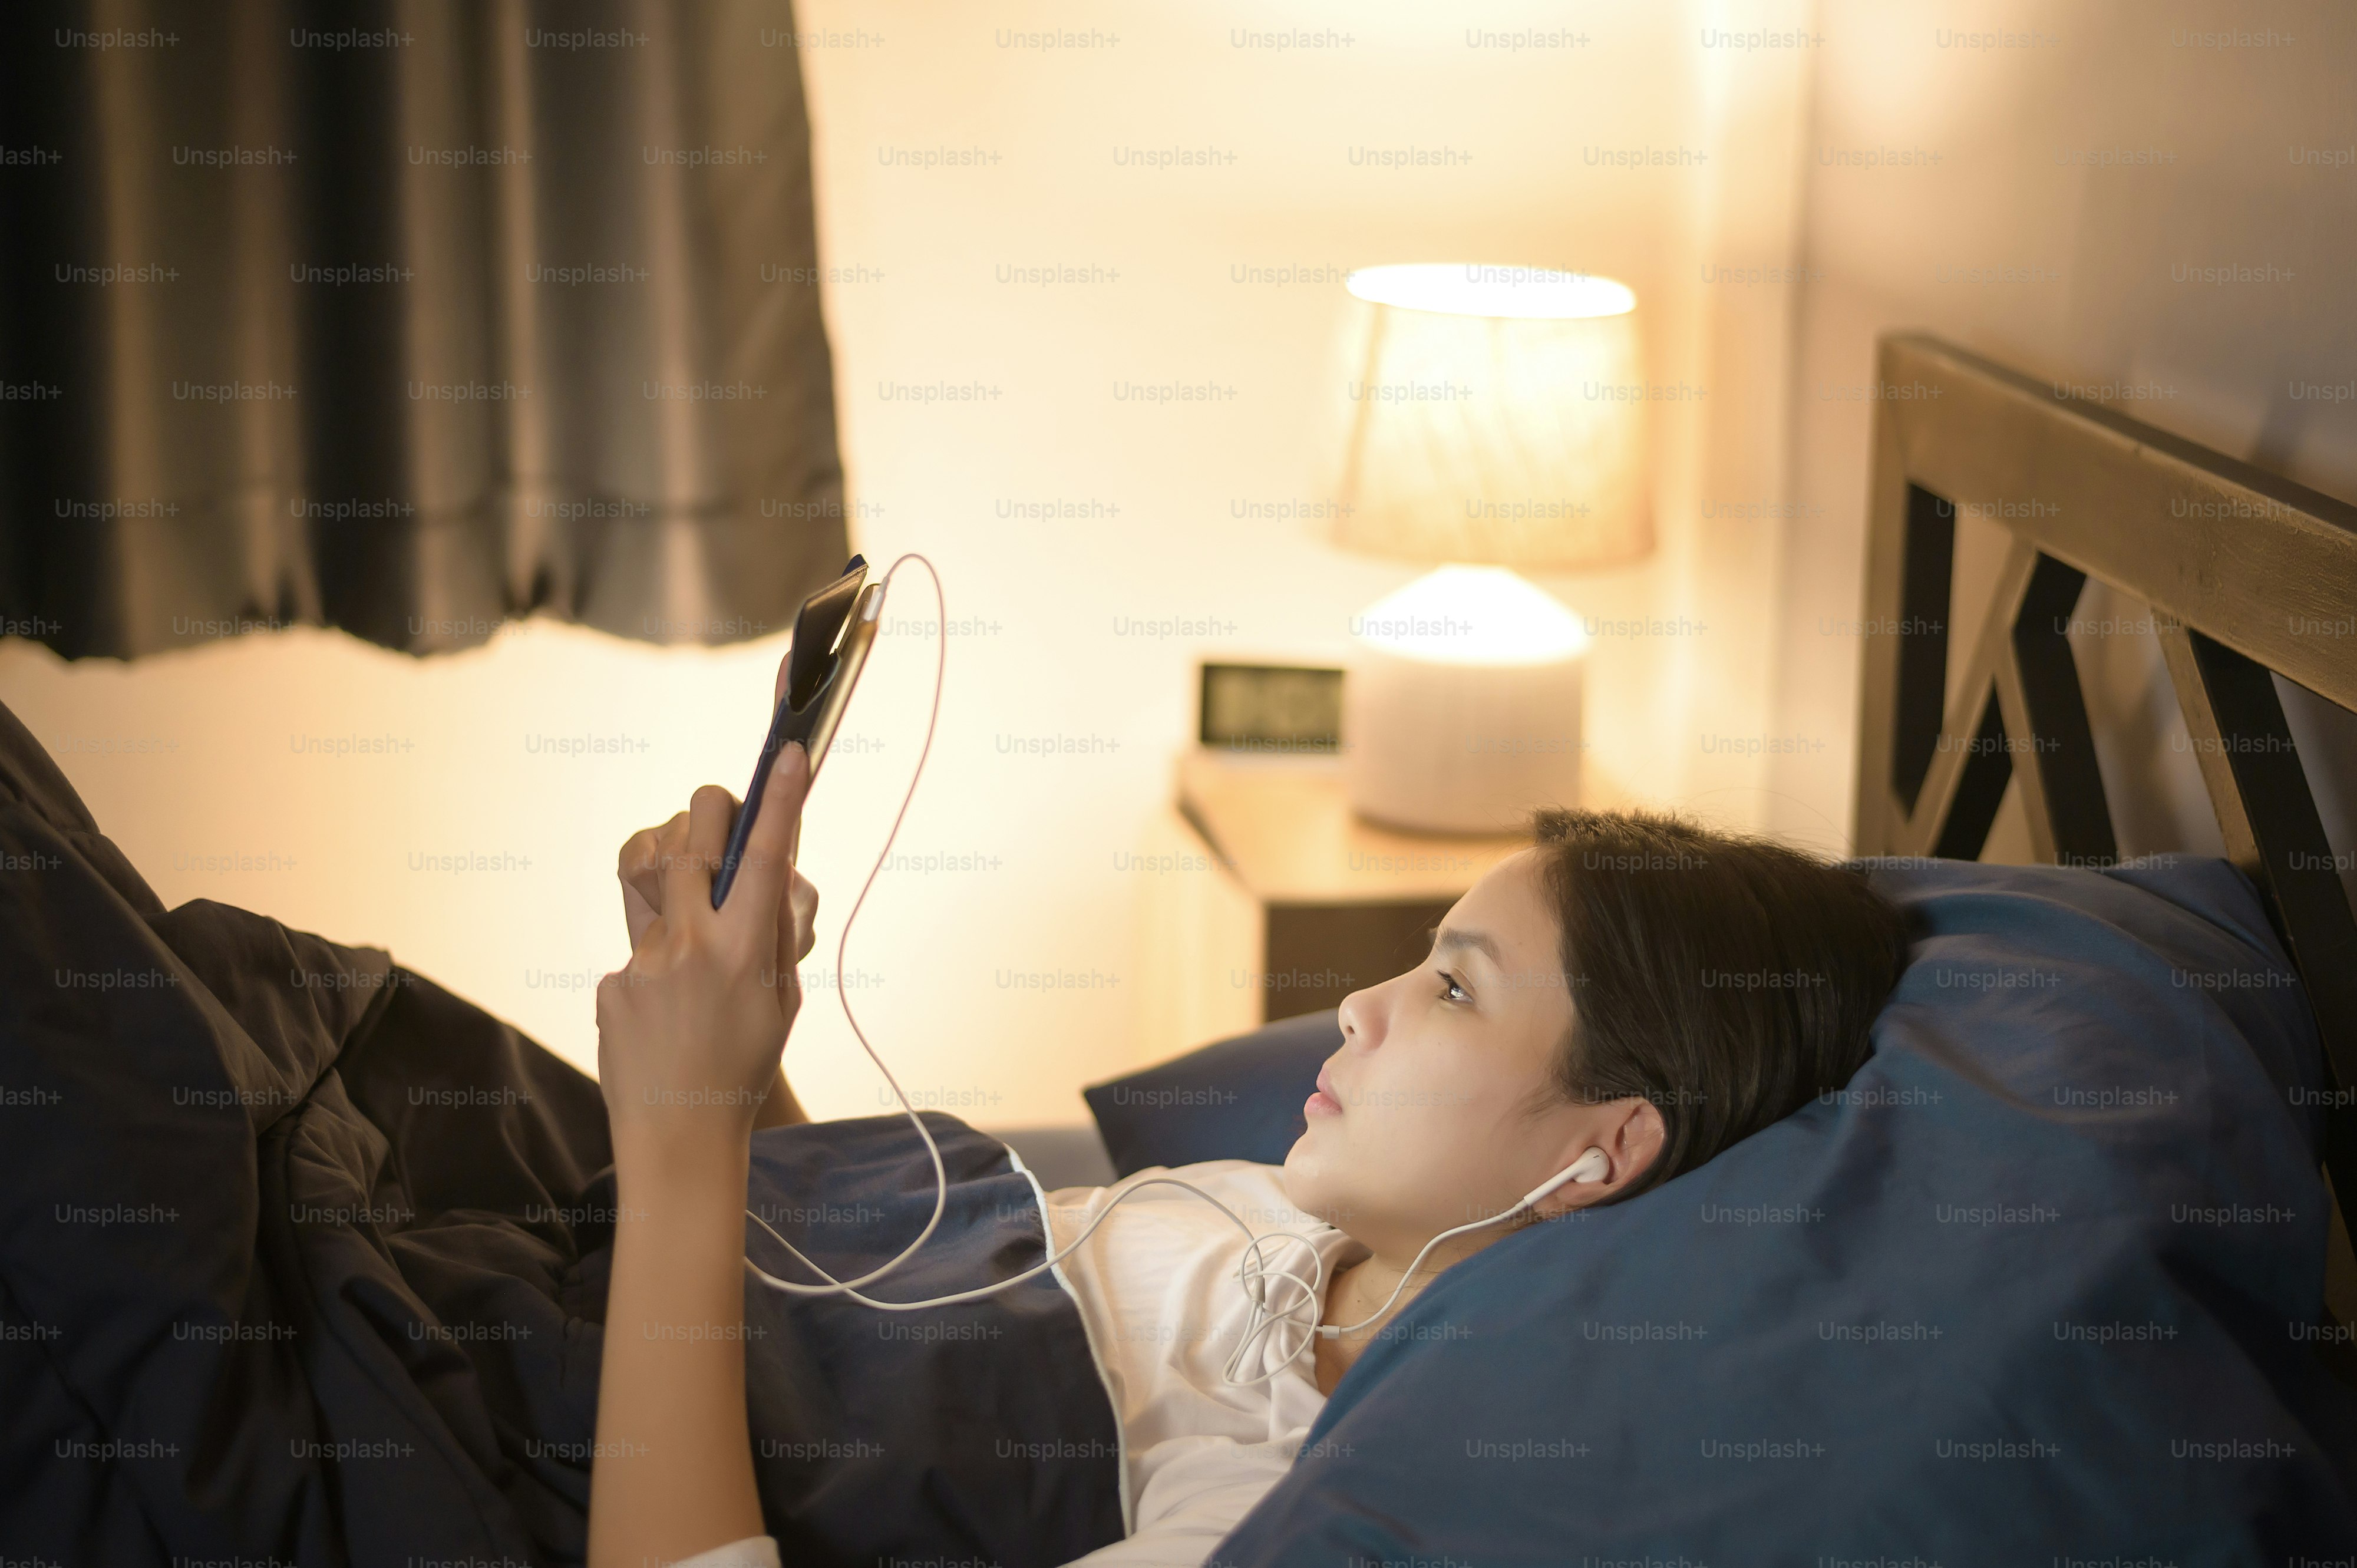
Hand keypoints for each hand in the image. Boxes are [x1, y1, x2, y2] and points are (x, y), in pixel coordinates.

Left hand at [596, 742, 810, 1159]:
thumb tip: (768, 876)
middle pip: (692, 838)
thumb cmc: (742, 1071)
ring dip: (684, 903)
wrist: (678, 1139)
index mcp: (744, 952)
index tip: (791, 752)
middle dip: (709, 812)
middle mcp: (691, 947)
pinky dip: (659, 973)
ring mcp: (645, 962)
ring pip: (663, 892)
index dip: (782, 799)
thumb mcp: (781, 1002)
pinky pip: (642, 952)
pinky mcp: (612, 982)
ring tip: (695, 968)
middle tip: (721, 818)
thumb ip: (772, 935)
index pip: (767, 857)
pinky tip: (666, 1021)